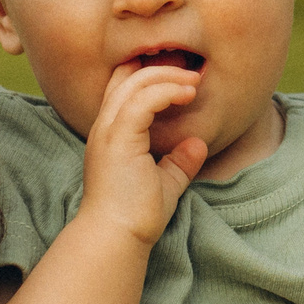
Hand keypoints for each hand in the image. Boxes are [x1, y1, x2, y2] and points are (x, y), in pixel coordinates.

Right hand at [77, 65, 208, 246]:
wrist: (117, 237)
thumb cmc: (135, 216)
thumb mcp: (164, 183)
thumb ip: (178, 162)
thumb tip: (198, 144)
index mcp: (111, 134)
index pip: (121, 87)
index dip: (147, 73)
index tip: (179, 75)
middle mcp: (104, 126)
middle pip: (126, 77)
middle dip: (160, 67)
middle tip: (192, 70)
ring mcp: (108, 131)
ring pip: (134, 83)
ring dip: (168, 76)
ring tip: (194, 80)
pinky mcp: (118, 138)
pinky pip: (142, 100)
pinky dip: (167, 91)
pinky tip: (188, 94)